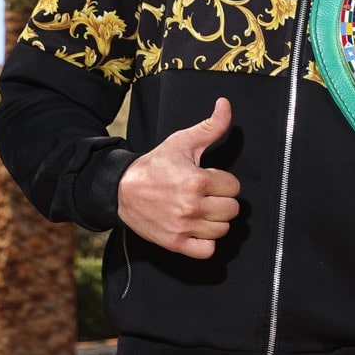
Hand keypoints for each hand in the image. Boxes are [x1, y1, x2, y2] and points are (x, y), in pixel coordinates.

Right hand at [117, 97, 240, 257]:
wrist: (120, 189)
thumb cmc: (155, 165)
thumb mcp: (182, 142)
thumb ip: (211, 127)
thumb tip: (225, 104)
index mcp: (197, 181)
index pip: (235, 188)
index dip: (224, 182)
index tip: (209, 179)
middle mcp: (191, 206)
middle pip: (232, 210)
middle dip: (222, 201)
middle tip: (206, 196)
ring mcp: (183, 227)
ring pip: (222, 230)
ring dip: (215, 221)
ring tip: (201, 210)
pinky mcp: (174, 243)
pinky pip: (207, 251)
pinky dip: (206, 243)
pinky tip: (197, 229)